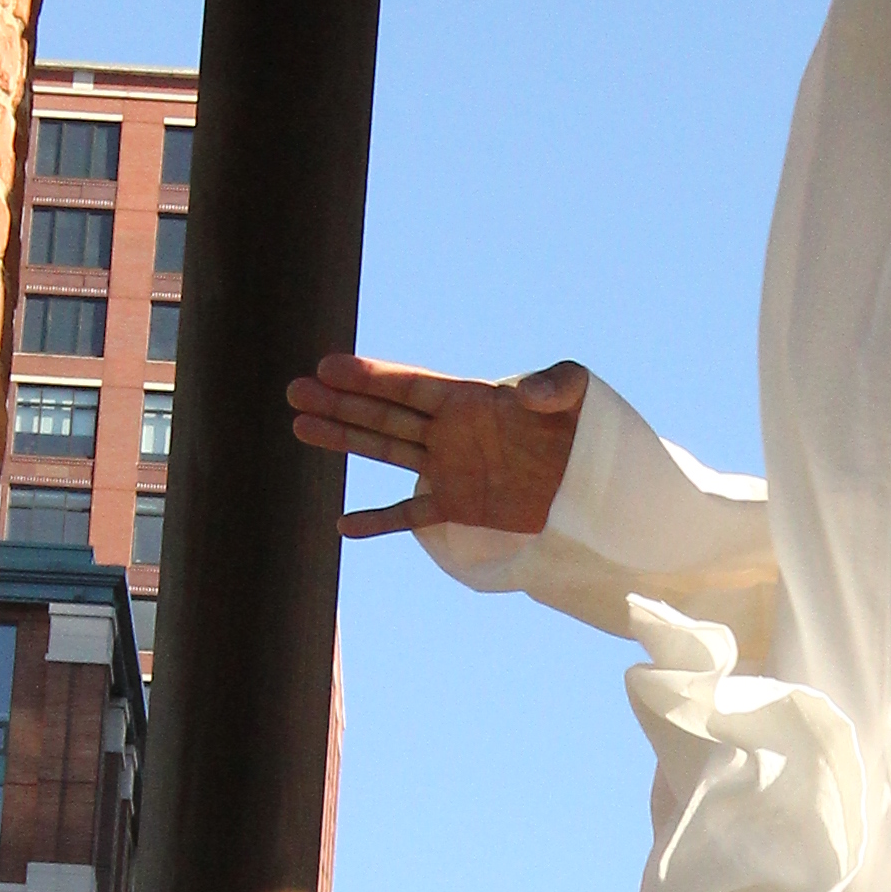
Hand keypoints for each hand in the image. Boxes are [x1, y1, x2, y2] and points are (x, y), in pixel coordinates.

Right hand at [287, 349, 585, 541]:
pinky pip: (412, 514)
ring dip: (344, 440)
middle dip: (340, 401)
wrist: (596, 475)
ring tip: (299, 425)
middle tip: (295, 390)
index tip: (328, 366)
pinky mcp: (461, 506)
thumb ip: (556, 383)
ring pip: (386, 452)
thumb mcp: (578, 392)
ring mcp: (451, 467)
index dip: (370, 376)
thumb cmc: (586, 423)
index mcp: (469, 398)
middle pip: (385, 414)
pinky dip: (379, 521)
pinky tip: (343, 525)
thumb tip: (526, 393)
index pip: (410, 385)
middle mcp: (451, 430)